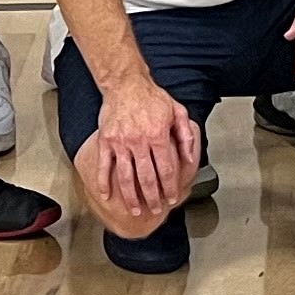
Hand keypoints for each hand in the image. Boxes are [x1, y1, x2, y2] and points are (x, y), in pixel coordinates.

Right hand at [81, 71, 203, 231]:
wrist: (126, 84)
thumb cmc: (152, 97)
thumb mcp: (178, 111)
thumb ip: (186, 135)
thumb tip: (190, 157)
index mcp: (157, 135)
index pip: (166, 169)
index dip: (169, 187)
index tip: (171, 199)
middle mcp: (138, 141)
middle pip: (146, 178)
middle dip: (152, 198)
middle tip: (155, 210)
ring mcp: (120, 143)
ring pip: (125, 177)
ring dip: (131, 197)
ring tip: (135, 210)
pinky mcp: (106, 141)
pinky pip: (104, 166)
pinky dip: (104, 183)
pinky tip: (107, 195)